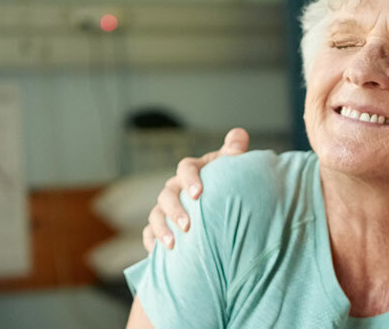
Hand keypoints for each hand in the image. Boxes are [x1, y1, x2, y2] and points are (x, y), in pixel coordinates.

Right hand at [141, 128, 249, 251]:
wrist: (224, 204)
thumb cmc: (229, 182)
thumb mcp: (234, 166)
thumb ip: (235, 150)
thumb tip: (239, 134)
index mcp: (193, 170)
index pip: (186, 168)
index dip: (189, 179)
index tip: (198, 194)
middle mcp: (176, 187)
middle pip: (167, 194)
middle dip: (174, 210)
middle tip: (187, 226)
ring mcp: (166, 207)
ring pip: (156, 214)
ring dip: (161, 228)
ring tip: (172, 245)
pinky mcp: (162, 225)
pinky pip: (149, 233)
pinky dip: (150, 242)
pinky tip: (156, 253)